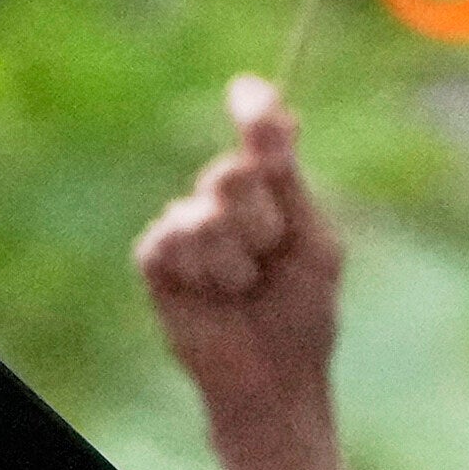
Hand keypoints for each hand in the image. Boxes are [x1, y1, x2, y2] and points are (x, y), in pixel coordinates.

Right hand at [132, 76, 347, 437]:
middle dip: (260, 222)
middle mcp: (225, 198)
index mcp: (271, 187)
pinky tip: (209, 296)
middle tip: (272, 257)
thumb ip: (290, 178)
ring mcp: (187, 225)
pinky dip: (199, 273)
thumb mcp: (312, 238)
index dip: (254, 110)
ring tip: (243, 289)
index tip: (246, 92)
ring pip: (202, 215)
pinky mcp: (156, 257)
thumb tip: (285, 111)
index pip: (259, 133)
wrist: (272, 376)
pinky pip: (170, 240)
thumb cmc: (301, 311)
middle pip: (231, 172)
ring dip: (234, 261)